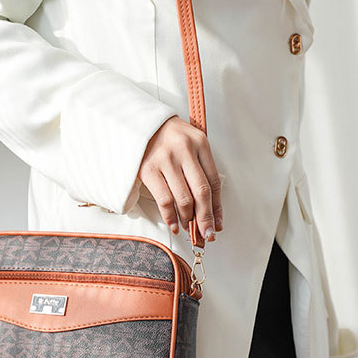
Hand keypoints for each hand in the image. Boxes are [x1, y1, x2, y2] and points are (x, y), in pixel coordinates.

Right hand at [137, 115, 223, 241]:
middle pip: (201, 192)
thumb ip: (201, 169)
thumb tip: (210, 207)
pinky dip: (170, 216)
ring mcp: (165, 160)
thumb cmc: (168, 136)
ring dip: (188, 219)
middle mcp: (184, 150)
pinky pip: (164, 199)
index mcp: (200, 143)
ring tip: (189, 228)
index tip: (218, 223)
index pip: (214, 181)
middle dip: (206, 218)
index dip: (217, 207)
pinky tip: (174, 224)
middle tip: (207, 234)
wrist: (139, 123)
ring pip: (184, 199)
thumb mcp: (190, 144)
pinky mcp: (148, 169)